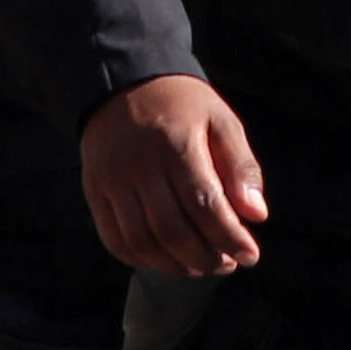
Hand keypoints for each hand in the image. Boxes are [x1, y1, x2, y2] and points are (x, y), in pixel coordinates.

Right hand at [78, 74, 265, 278]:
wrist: (122, 82)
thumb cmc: (179, 104)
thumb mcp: (220, 120)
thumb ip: (241, 166)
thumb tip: (256, 214)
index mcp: (175, 144)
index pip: (205, 205)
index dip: (229, 238)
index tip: (250, 255)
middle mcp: (138, 165)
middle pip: (172, 231)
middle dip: (205, 258)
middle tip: (227, 264)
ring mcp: (112, 180)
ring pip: (142, 241)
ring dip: (174, 266)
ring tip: (199, 266)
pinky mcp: (94, 191)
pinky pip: (114, 239)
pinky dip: (141, 259)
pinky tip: (164, 260)